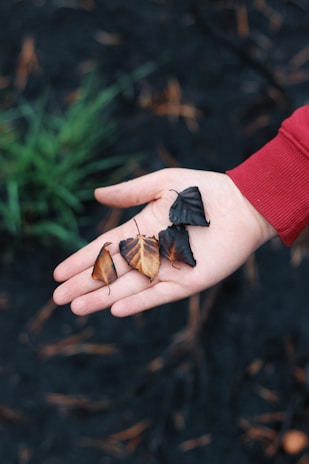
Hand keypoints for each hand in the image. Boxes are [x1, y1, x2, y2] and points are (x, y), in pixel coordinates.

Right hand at [53, 168, 275, 316]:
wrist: (242, 205)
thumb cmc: (202, 191)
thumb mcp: (162, 184)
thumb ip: (130, 193)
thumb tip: (96, 195)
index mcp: (141, 229)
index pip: (104, 247)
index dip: (81, 260)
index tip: (59, 272)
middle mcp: (149, 252)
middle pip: (110, 271)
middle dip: (83, 284)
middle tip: (58, 298)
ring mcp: (166, 269)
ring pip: (127, 287)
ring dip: (101, 297)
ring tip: (75, 308)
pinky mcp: (185, 283)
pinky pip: (157, 296)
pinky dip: (137, 303)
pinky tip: (114, 308)